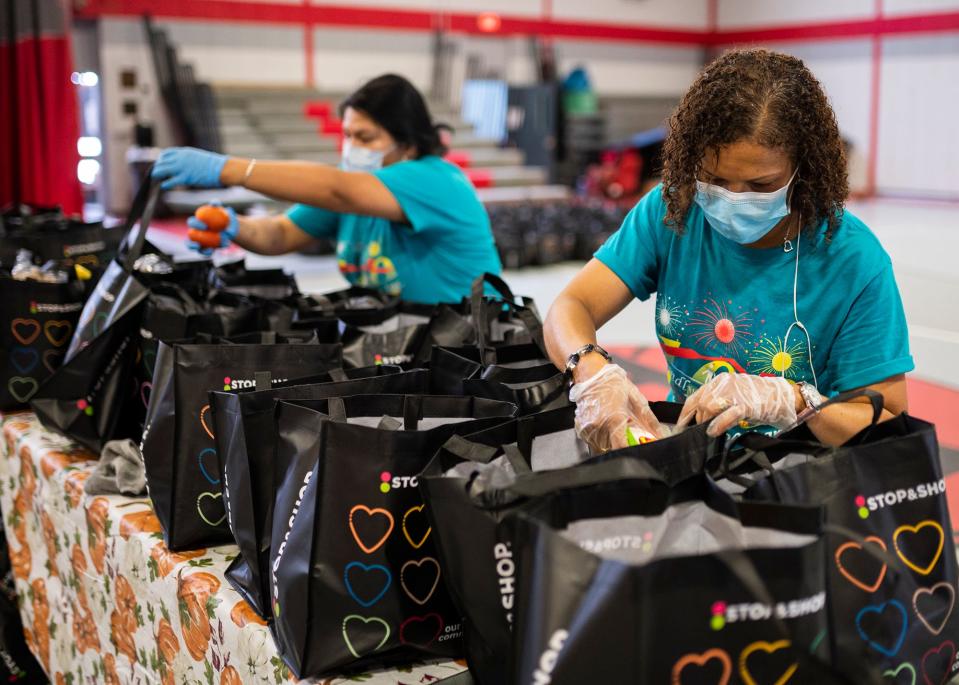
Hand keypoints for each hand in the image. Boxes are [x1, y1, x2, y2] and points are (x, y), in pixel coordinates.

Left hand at [151, 147, 227, 188]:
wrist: (222, 169)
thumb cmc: (214, 165)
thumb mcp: (198, 157)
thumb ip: (189, 159)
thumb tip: (184, 164)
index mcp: (185, 152)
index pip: (166, 153)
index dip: (161, 159)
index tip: (160, 164)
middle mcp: (181, 158)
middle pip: (162, 161)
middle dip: (157, 167)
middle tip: (155, 173)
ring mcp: (182, 168)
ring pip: (162, 170)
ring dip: (157, 175)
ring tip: (156, 179)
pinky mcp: (185, 178)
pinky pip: (170, 181)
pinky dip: (165, 184)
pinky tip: (164, 186)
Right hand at [186, 202, 237, 255]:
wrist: (231, 229)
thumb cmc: (226, 218)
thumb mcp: (223, 210)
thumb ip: (218, 205)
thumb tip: (214, 203)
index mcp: (197, 222)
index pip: (192, 222)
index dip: (196, 224)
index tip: (205, 226)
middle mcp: (195, 231)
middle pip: (190, 234)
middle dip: (192, 236)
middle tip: (202, 238)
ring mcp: (198, 241)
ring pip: (191, 245)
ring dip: (193, 247)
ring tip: (198, 247)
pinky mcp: (204, 248)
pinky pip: (203, 251)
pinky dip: (206, 252)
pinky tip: (211, 251)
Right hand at [569, 363, 665, 452]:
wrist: (591, 374)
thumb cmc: (613, 383)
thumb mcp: (636, 399)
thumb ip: (649, 420)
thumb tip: (660, 434)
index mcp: (613, 419)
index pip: (621, 447)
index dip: (629, 451)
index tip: (634, 449)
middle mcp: (598, 425)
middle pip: (611, 449)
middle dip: (619, 445)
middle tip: (624, 435)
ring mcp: (587, 427)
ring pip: (600, 447)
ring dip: (608, 443)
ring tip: (612, 428)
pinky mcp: (580, 428)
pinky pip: (591, 441)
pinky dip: (598, 438)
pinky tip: (602, 425)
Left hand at [677, 373, 797, 436]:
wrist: (784, 397)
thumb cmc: (758, 400)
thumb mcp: (733, 398)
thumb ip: (717, 404)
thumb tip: (701, 420)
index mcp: (720, 381)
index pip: (695, 397)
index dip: (685, 414)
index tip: (680, 426)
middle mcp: (725, 383)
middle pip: (700, 403)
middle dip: (696, 420)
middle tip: (699, 432)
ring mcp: (736, 392)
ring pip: (709, 407)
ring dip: (706, 421)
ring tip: (709, 431)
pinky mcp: (746, 403)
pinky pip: (727, 414)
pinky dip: (718, 424)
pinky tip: (714, 432)